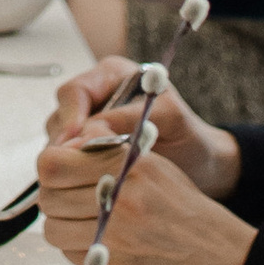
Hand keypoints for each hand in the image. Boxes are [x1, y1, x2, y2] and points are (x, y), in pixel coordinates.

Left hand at [36, 129, 254, 264]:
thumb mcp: (155, 167)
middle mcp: (119, 199)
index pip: (54, 162)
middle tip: (68, 200)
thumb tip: (66, 149)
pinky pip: (74, 256)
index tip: (61, 171)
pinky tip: (102, 245)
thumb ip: (111, 154)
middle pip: (48, 196)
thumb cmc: (188, 211)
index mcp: (129, 165)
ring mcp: (115, 238)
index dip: (51, 167)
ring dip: (63, 226)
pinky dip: (80, 250)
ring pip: (54, 229)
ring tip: (84, 225)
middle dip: (54, 198)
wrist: (226, 261)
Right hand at [45, 54, 237, 195]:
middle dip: (66, 144)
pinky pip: (69, 162)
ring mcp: (88, 125)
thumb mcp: (167, 118)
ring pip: (59, 142)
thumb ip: (129, 119)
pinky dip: (75, 175)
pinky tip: (87, 189)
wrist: (204, 165)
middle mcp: (95, 97)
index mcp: (111, 76)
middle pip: (60, 117)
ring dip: (69, 162)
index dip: (70, 117)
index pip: (74, 91)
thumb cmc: (190, 137)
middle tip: (77, 169)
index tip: (75, 142)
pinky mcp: (88, 153)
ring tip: (86, 181)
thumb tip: (89, 132)